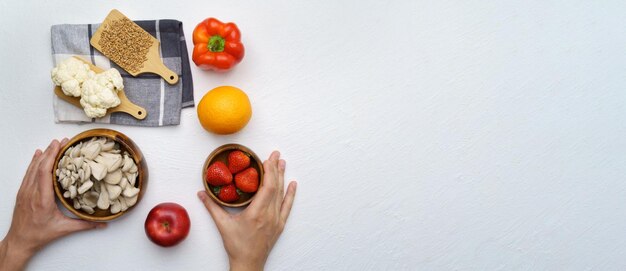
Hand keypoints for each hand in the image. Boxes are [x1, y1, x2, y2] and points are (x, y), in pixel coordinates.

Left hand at [0, 139, 105, 270]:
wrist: (20, 241)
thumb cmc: (39, 235)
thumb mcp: (63, 229)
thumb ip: (84, 225)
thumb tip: (101, 224)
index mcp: (42, 200)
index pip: (45, 173)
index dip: (52, 157)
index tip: (59, 146)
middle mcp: (31, 193)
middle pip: (39, 167)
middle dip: (50, 152)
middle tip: (61, 141)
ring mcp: (25, 192)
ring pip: (32, 168)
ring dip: (42, 155)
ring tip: (52, 145)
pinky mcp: (22, 193)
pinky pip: (28, 173)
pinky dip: (33, 163)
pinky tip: (37, 156)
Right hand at [198, 151, 296, 270]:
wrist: (248, 263)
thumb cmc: (236, 246)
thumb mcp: (222, 225)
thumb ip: (212, 207)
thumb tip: (202, 193)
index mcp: (256, 213)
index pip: (267, 187)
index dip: (269, 171)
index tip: (268, 159)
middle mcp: (269, 215)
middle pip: (275, 187)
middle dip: (276, 169)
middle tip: (276, 154)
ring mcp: (276, 220)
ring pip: (281, 194)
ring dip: (282, 177)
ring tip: (282, 163)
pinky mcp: (280, 225)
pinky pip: (287, 206)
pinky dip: (290, 194)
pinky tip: (293, 184)